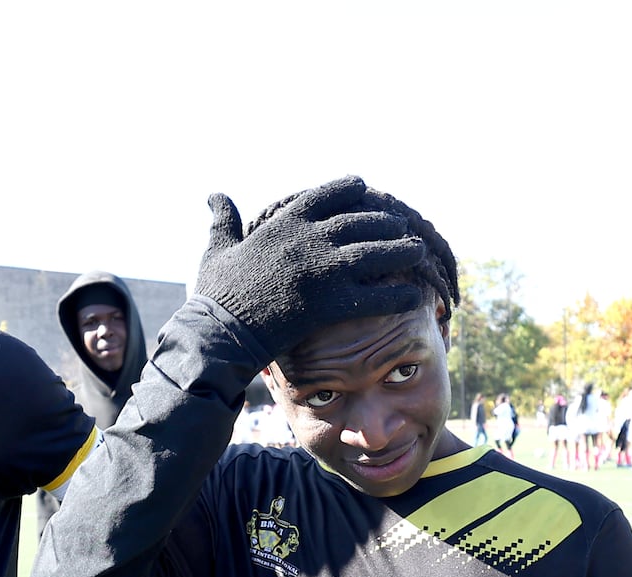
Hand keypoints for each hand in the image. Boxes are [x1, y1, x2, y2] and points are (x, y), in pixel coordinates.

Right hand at [194, 176, 426, 359]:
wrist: (221, 331)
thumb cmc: (217, 294)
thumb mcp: (218, 248)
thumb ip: (223, 219)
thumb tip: (213, 194)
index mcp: (286, 222)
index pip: (330, 194)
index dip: (351, 190)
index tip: (364, 191)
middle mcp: (310, 239)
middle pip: (362, 221)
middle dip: (385, 222)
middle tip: (400, 226)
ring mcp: (324, 270)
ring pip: (376, 252)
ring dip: (401, 250)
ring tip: (417, 251)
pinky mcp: (331, 304)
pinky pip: (377, 297)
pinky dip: (399, 296)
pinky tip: (414, 297)